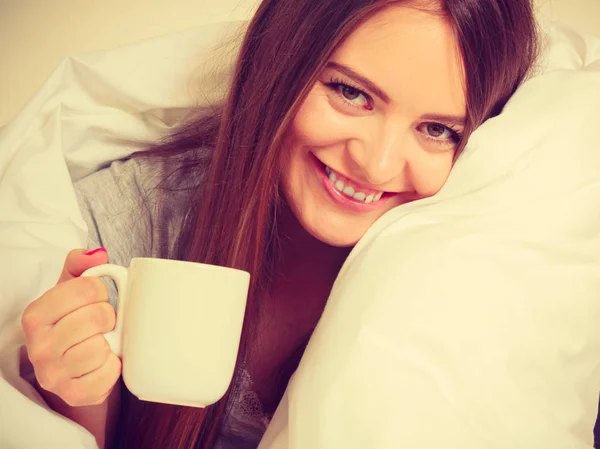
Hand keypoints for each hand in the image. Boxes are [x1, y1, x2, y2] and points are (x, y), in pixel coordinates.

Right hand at [22, 248, 121, 406]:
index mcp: (35, 316)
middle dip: (107, 317)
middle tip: (101, 323)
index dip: (100, 291)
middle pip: (98, 317)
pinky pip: (109, 371)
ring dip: (110, 342)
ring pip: (102, 346)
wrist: (73, 370)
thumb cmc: (73, 323)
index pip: (87, 288)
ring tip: (100, 342)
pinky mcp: (74, 394)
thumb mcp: (70, 290)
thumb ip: (80, 265)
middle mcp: (38, 346)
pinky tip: (103, 362)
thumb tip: (98, 256)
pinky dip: (114, 365)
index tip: (95, 298)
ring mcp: (54, 374)